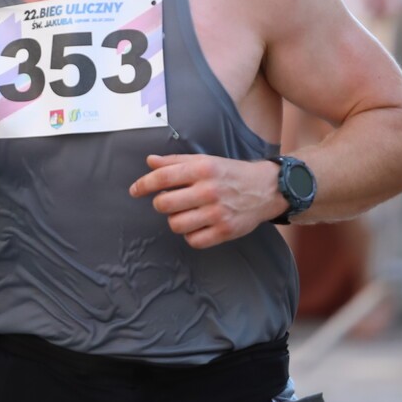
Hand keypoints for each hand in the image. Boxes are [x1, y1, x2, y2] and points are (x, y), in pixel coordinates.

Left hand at [130, 154, 286, 249]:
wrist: (266, 188)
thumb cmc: (230, 174)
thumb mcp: (205, 161)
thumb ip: (175, 162)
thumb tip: (150, 162)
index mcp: (202, 169)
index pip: (162, 178)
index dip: (143, 185)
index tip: (135, 190)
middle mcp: (209, 190)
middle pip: (164, 204)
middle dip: (160, 203)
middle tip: (168, 201)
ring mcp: (217, 213)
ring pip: (176, 225)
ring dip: (175, 220)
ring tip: (185, 213)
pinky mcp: (225, 231)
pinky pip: (193, 240)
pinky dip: (191, 235)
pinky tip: (197, 225)